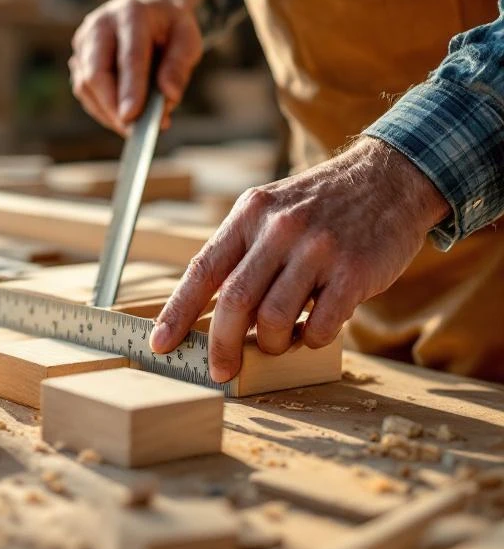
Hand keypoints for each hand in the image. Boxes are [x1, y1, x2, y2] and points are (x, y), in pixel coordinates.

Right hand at [69, 0, 204, 135]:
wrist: (148, 5)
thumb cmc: (169, 26)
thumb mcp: (188, 38)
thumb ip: (180, 66)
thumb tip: (169, 97)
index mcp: (132, 13)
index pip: (129, 57)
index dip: (129, 89)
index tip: (131, 118)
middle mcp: (100, 24)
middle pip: (96, 73)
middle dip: (112, 107)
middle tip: (131, 131)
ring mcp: (84, 40)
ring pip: (85, 86)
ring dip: (107, 112)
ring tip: (132, 127)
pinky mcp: (78, 56)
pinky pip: (83, 90)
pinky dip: (101, 108)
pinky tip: (120, 116)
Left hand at [149, 138, 450, 382]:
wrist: (389, 178)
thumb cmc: (319, 206)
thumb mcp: (270, 210)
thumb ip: (241, 253)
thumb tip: (205, 312)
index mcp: (249, 215)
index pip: (202, 269)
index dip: (176, 311)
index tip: (160, 343)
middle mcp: (280, 229)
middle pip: (236, 301)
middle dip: (222, 345)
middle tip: (220, 370)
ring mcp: (318, 249)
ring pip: (275, 318)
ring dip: (272, 343)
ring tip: (278, 341)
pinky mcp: (355, 271)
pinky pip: (321, 325)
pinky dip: (312, 339)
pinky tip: (314, 330)